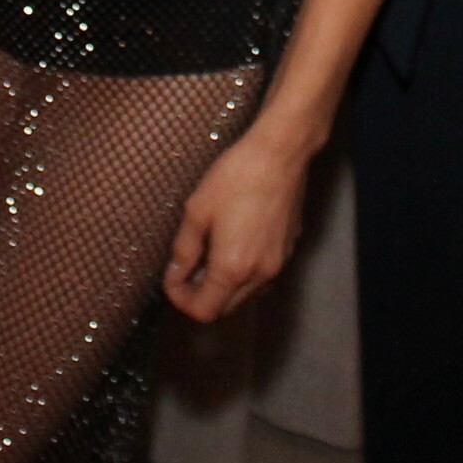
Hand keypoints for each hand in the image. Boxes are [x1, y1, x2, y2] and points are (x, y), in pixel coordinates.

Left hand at [162, 127, 308, 323]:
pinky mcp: (290, 247)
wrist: (281, 152)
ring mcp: (279, 263)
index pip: (203, 311)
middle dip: (201, 294)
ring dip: (225, 285)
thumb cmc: (236, 176)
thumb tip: (176, 273)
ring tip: (211, 254)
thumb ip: (184, 249)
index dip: (180, 299)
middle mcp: (259, 275)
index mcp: (232, 268)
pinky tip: (237, 242)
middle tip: (187, 267)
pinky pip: (263, 275)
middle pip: (225, 307)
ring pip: (246, 294)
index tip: (172, 277)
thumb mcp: (198, 209)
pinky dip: (245, 272)